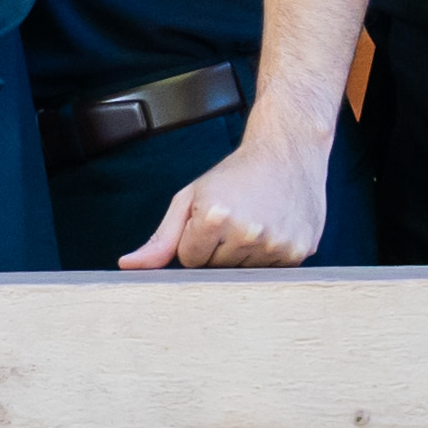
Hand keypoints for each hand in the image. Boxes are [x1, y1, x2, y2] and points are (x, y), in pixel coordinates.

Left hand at [120, 132, 336, 269]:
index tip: (211, 218)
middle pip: (216, 269)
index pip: (188, 260)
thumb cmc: (235, 174)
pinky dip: (267, 257)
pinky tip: (272, 230)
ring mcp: (276, 245)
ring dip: (244, 256)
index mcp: (215, 216)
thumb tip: (129, 266)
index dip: (196, 240)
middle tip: (235, 218)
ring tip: (255, 222)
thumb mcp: (190, 198)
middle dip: (219, 250)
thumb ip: (160, 238)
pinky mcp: (299, 252)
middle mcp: (248, 232)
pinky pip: (270, 273)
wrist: (288, 152)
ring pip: (243, 275)